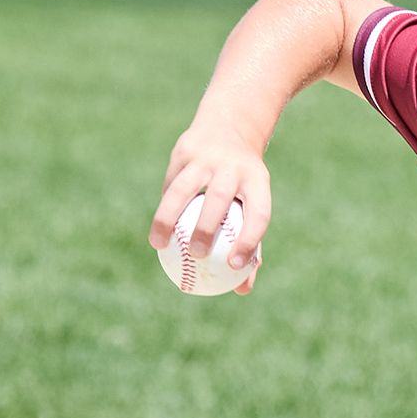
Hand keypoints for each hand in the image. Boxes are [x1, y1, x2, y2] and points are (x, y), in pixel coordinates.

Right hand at [148, 118, 271, 281]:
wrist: (229, 129)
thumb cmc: (244, 183)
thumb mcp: (252, 204)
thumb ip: (250, 244)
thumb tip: (243, 289)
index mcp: (258, 182)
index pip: (258, 213)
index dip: (249, 240)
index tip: (235, 266)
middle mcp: (233, 167)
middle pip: (218, 198)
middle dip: (205, 227)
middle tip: (197, 255)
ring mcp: (206, 158)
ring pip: (183, 189)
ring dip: (169, 218)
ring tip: (160, 244)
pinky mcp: (184, 153)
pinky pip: (171, 185)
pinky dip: (164, 209)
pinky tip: (157, 234)